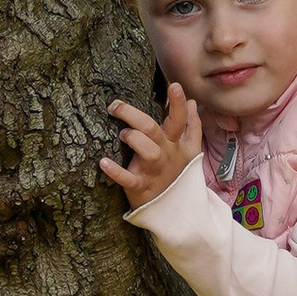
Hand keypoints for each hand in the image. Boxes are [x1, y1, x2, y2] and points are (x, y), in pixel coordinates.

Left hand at [101, 88, 202, 211]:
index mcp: (175, 144)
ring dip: (133, 139)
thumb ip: (192, 126)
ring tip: (123, 134)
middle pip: (153, 130)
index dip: (178, 104)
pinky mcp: (140, 187)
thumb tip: (192, 103)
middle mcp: (165, 155)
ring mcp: (153, 171)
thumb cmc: (177, 173)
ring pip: (147, 151)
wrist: (176, 210)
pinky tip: (103, 162)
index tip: (174, 85)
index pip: (179, 121)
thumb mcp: (190, 151)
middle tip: (115, 105)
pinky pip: (128, 179)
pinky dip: (115, 172)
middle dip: (134, 116)